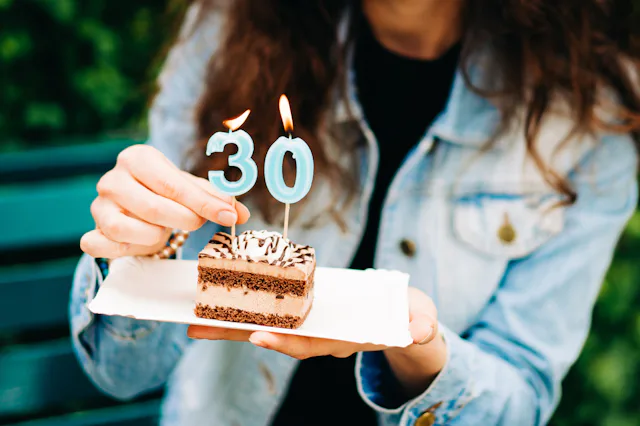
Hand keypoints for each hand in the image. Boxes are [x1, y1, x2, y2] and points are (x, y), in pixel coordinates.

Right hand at [80, 144, 249, 258]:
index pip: (174, 184)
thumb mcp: (192, 189)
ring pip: (125, 228)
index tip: (229, 215)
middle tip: (198, 223)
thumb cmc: (167, 193)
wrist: (136, 204)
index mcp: (137, 158)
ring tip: (165, 231)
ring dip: (155, 236)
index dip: (204, 203)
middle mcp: (112, 179)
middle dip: (185, 220)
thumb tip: (241, 213)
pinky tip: (141, 244)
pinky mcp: (92, 231)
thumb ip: (217, 198)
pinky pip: (101, 246)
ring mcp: (98, 206)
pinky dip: (124, 250)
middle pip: (153, 207)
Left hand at [187, 287, 439, 359]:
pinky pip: (278, 305)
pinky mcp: (311, 305)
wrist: (407, 319)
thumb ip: (419, 325)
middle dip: (237, 332)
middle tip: (199, 328)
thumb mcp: (420, 321)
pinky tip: (228, 292)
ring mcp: (315, 321)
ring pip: (270, 321)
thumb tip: (421, 327)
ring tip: (199, 314)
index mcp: (344, 338)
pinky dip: (253, 302)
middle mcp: (322, 334)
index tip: (260, 335)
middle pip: (276, 335)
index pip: (311, 343)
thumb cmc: (411, 319)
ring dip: (234, 319)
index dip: (286, 341)